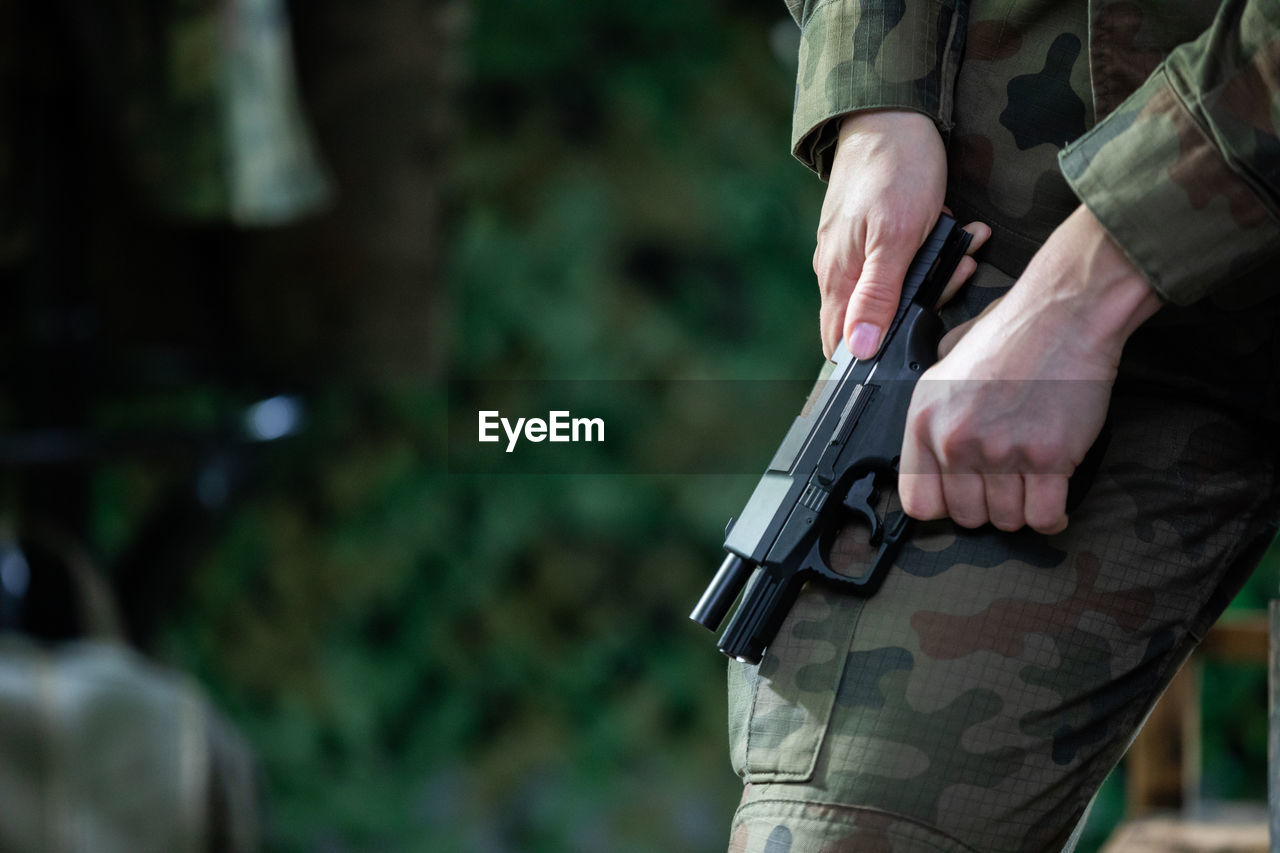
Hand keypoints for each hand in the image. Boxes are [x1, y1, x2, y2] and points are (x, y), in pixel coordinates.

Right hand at [815, 111, 983, 357]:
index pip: (842, 345)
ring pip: (895, 289)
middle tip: (958, 270)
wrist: (891, 110)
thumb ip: (877, 297)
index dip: (878, 351)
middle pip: (876, 319)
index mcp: (838, 279)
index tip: (922, 328)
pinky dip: (931, 251)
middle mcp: (839, 271)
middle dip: (922, 304)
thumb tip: (860, 350)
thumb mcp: (896, 238)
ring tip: (964, 243)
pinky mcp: (871, 232)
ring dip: (936, 272)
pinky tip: (955, 231)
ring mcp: (854, 250)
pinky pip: (901, 260)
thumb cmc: (894, 170)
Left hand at [899, 206, 1161, 532]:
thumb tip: (931, 444)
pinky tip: (1052, 502)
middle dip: (988, 507)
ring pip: (1006, 520)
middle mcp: (956, 440)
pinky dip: (1051, 517)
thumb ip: (934, 408)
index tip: (960, 497)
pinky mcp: (1048, 457)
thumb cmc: (1012, 332)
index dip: (943, 505)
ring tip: (1030, 485)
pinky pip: (1044, 517)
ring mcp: (1001, 451)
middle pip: (966, 516)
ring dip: (1021, 510)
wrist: (1064, 313)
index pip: (917, 501)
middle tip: (1005, 485)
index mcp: (924, 419)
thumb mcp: (945, 363)